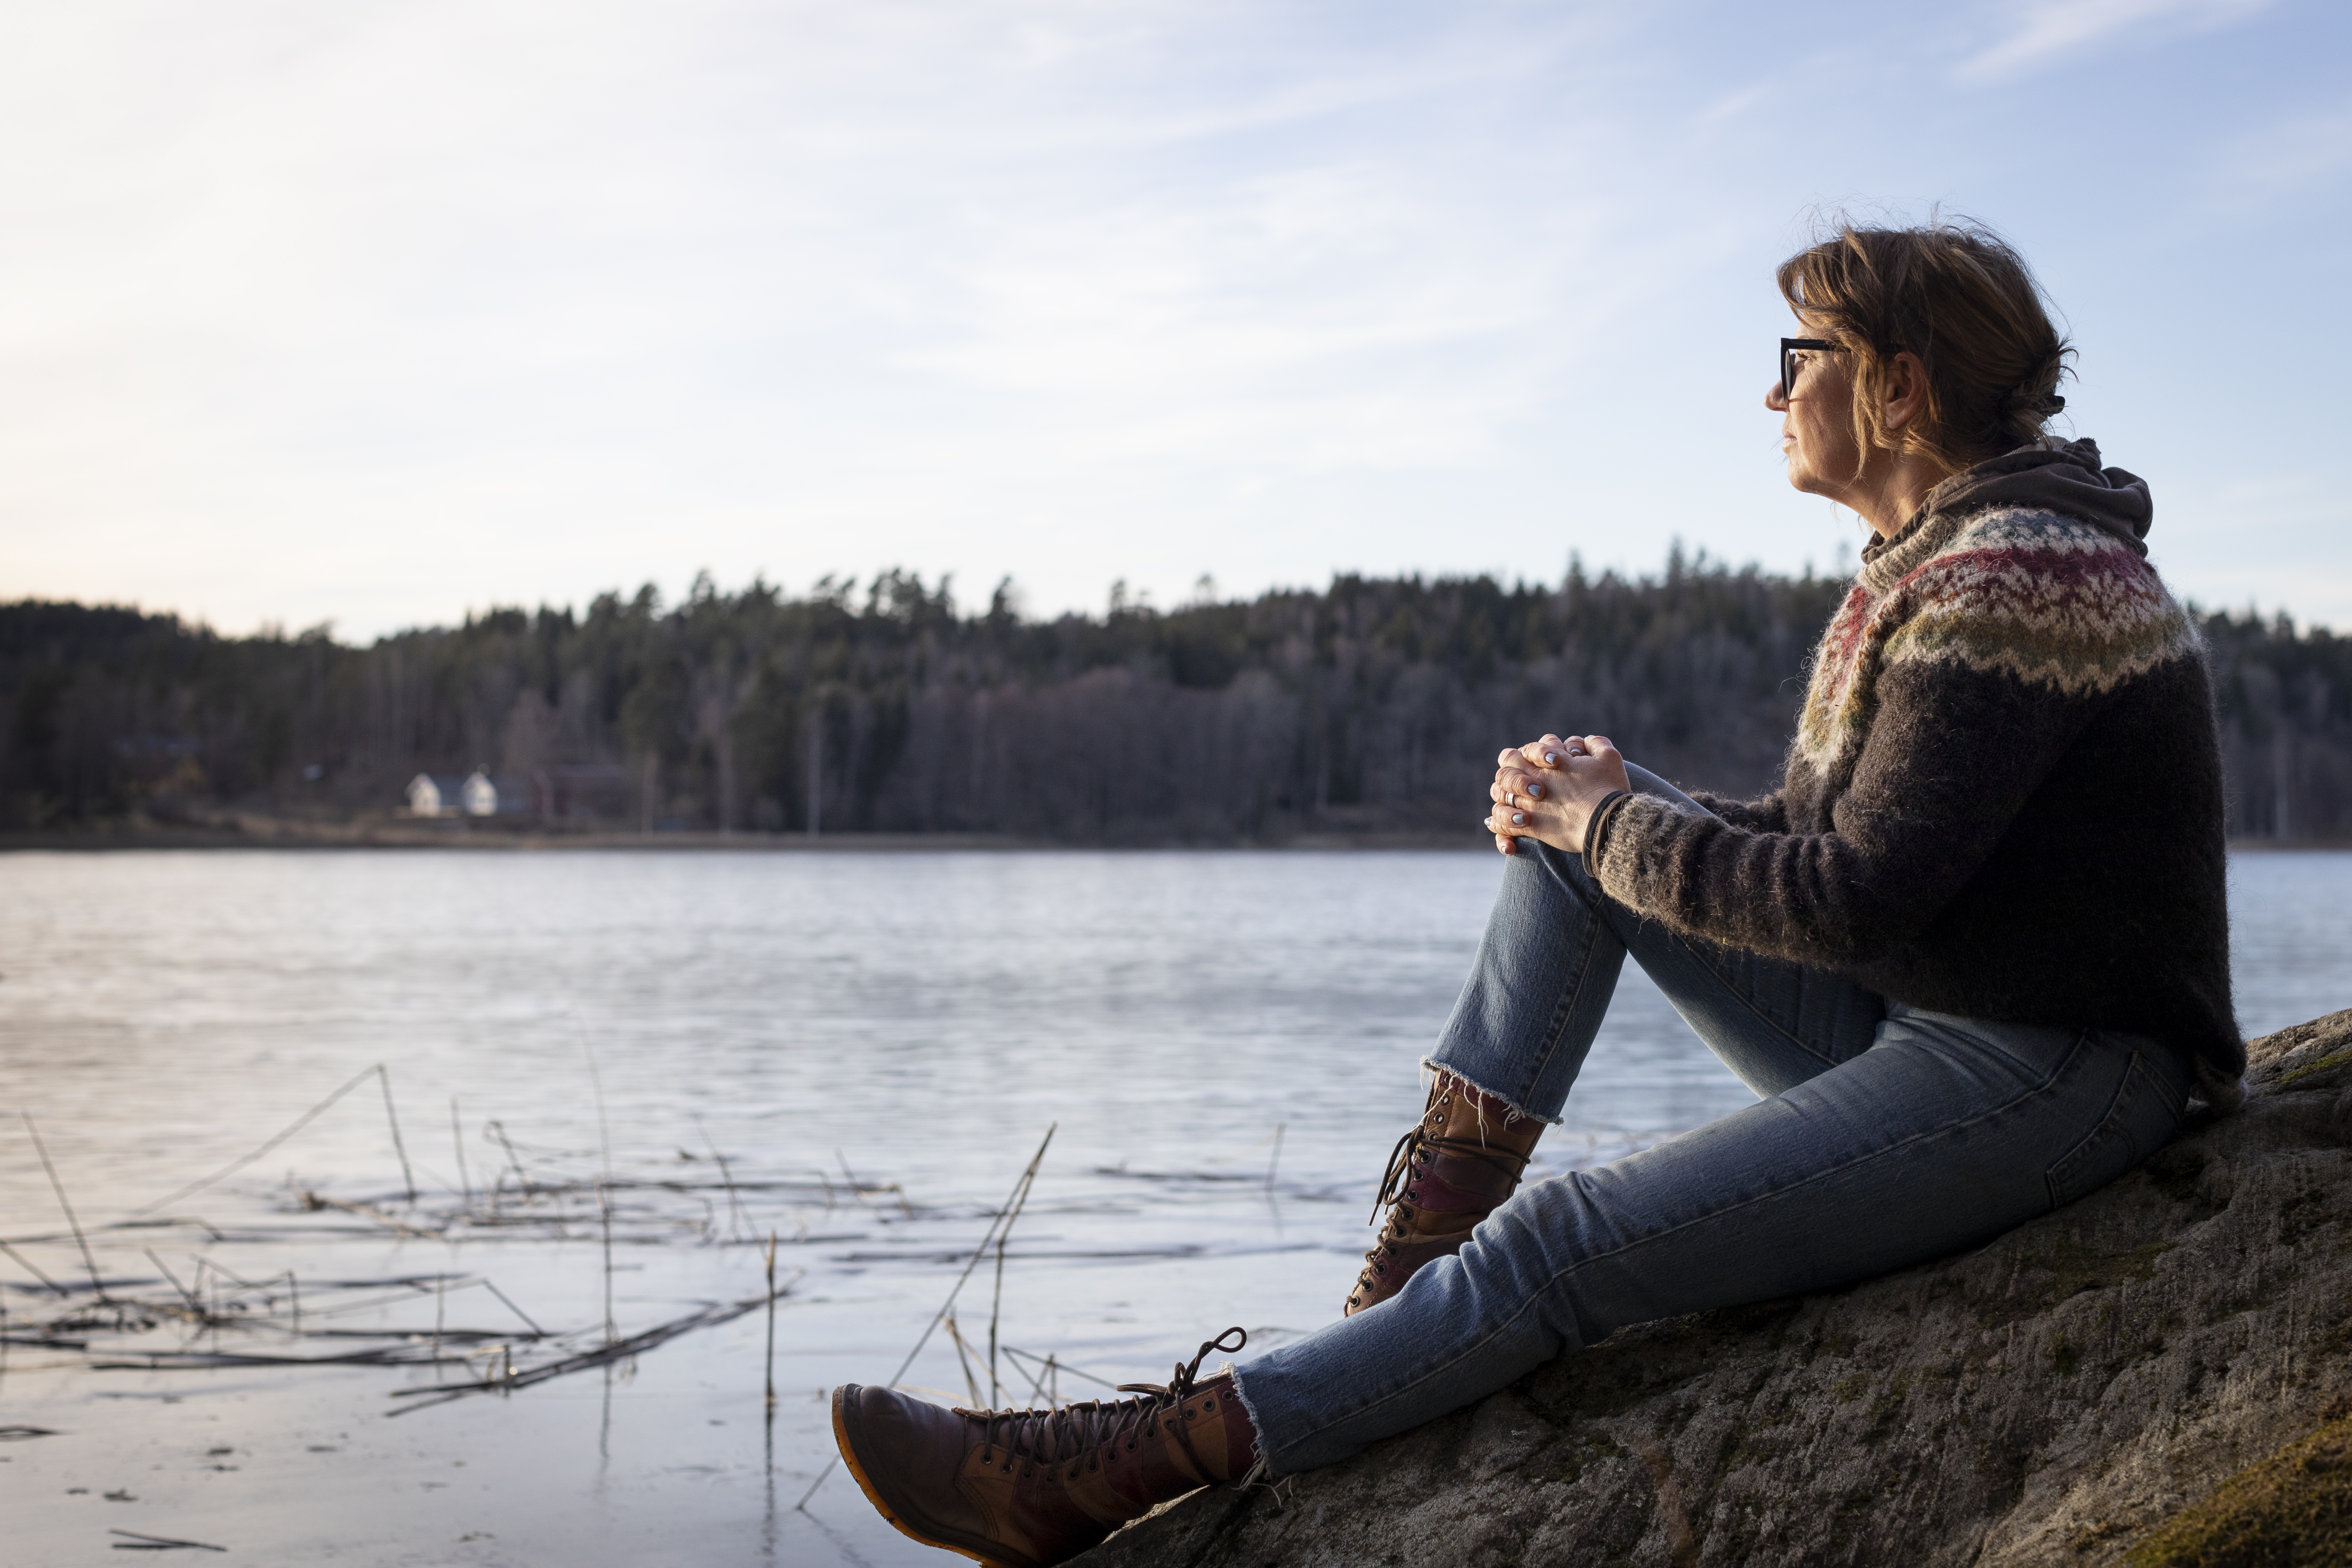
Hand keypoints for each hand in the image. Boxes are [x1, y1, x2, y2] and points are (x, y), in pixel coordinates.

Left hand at [1485, 733, 1631, 856]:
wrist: (1606, 821)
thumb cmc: (1609, 789)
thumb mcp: (1609, 757)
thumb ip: (1596, 744)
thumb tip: (1587, 741)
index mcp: (1549, 761)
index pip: (1528, 749)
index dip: (1534, 754)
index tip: (1549, 763)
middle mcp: (1535, 779)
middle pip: (1506, 768)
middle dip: (1510, 773)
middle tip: (1524, 783)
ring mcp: (1530, 802)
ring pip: (1500, 795)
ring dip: (1503, 797)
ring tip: (1513, 803)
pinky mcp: (1531, 825)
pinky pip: (1503, 824)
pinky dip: (1500, 825)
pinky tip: (1505, 829)